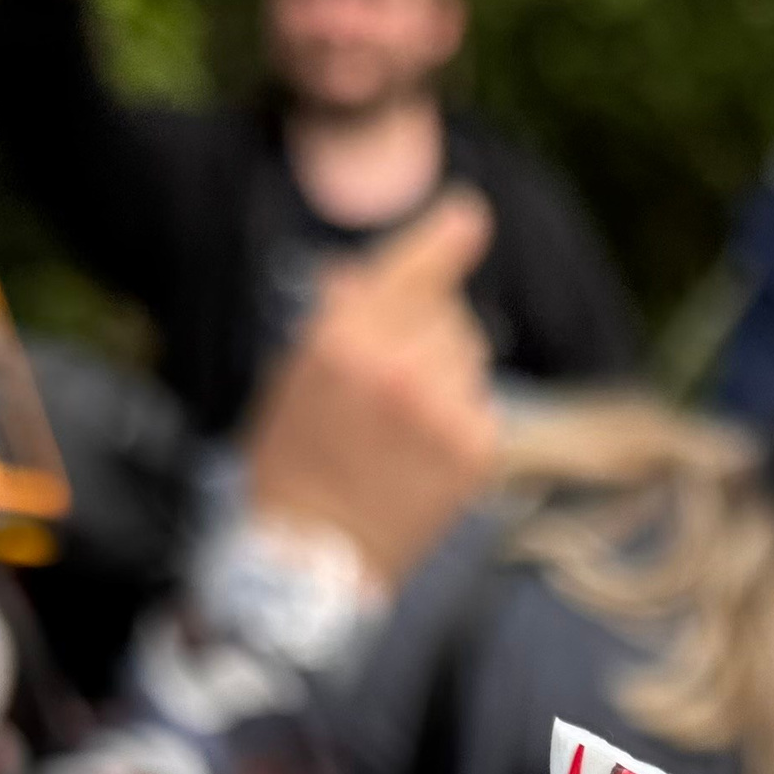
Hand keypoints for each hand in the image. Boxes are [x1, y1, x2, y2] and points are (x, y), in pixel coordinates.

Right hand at [245, 197, 501, 591]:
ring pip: (469, 353)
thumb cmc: (293, 460)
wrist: (309, 557)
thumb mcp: (296, 374)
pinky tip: (423, 451)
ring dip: (445, 372)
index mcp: (343, 339)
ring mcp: (442, 409)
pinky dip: (459, 415)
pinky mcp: (474, 449)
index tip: (472, 215)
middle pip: (449, 311)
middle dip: (427, 330)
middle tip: (390, 383)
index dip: (445, 239)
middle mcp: (397, 367)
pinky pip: (480, 401)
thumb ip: (338, 317)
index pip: (413, 271)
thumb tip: (360, 272)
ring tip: (402, 424)